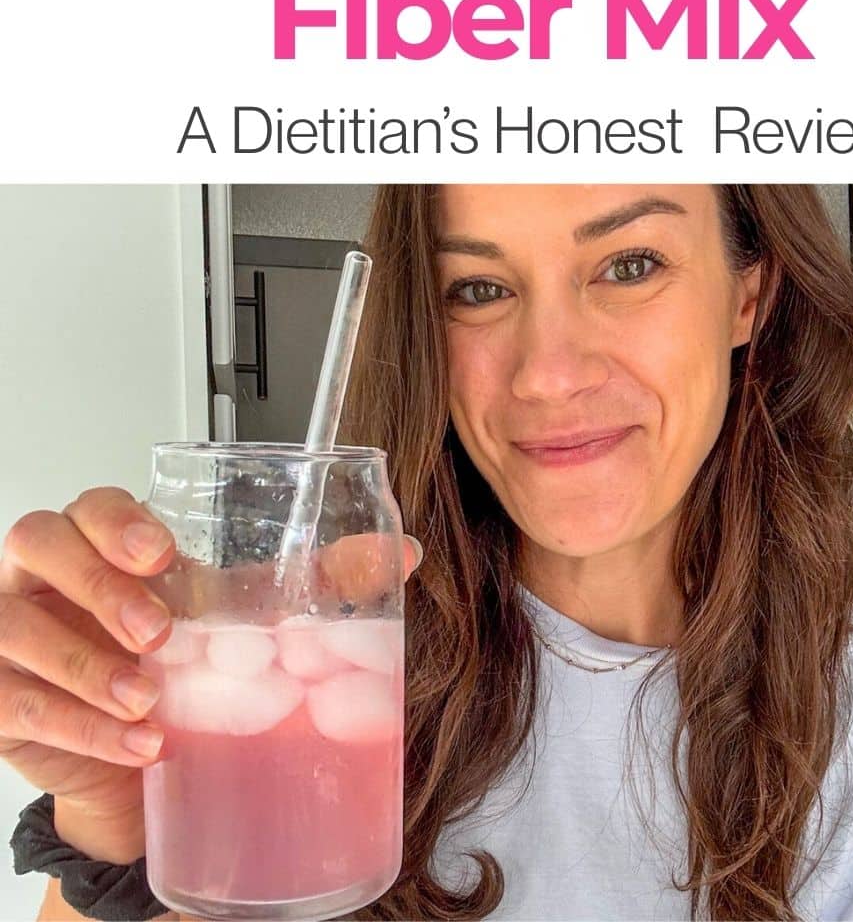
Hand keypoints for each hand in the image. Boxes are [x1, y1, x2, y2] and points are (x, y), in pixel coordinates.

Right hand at [1, 485, 424, 869]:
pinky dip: (79, 727)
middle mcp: (49, 576)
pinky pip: (20, 705)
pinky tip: (133, 744)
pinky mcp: (3, 702)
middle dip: (97, 585)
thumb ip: (316, 578)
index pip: (90, 502)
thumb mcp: (247, 614)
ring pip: (18, 627)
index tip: (161, 555)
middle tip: (156, 630)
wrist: (140, 761)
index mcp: (102, 540)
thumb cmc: (181, 665)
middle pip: (38, 541)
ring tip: (148, 698)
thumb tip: (402, 553)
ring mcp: (15, 637)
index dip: (116, 522)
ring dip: (88, 665)